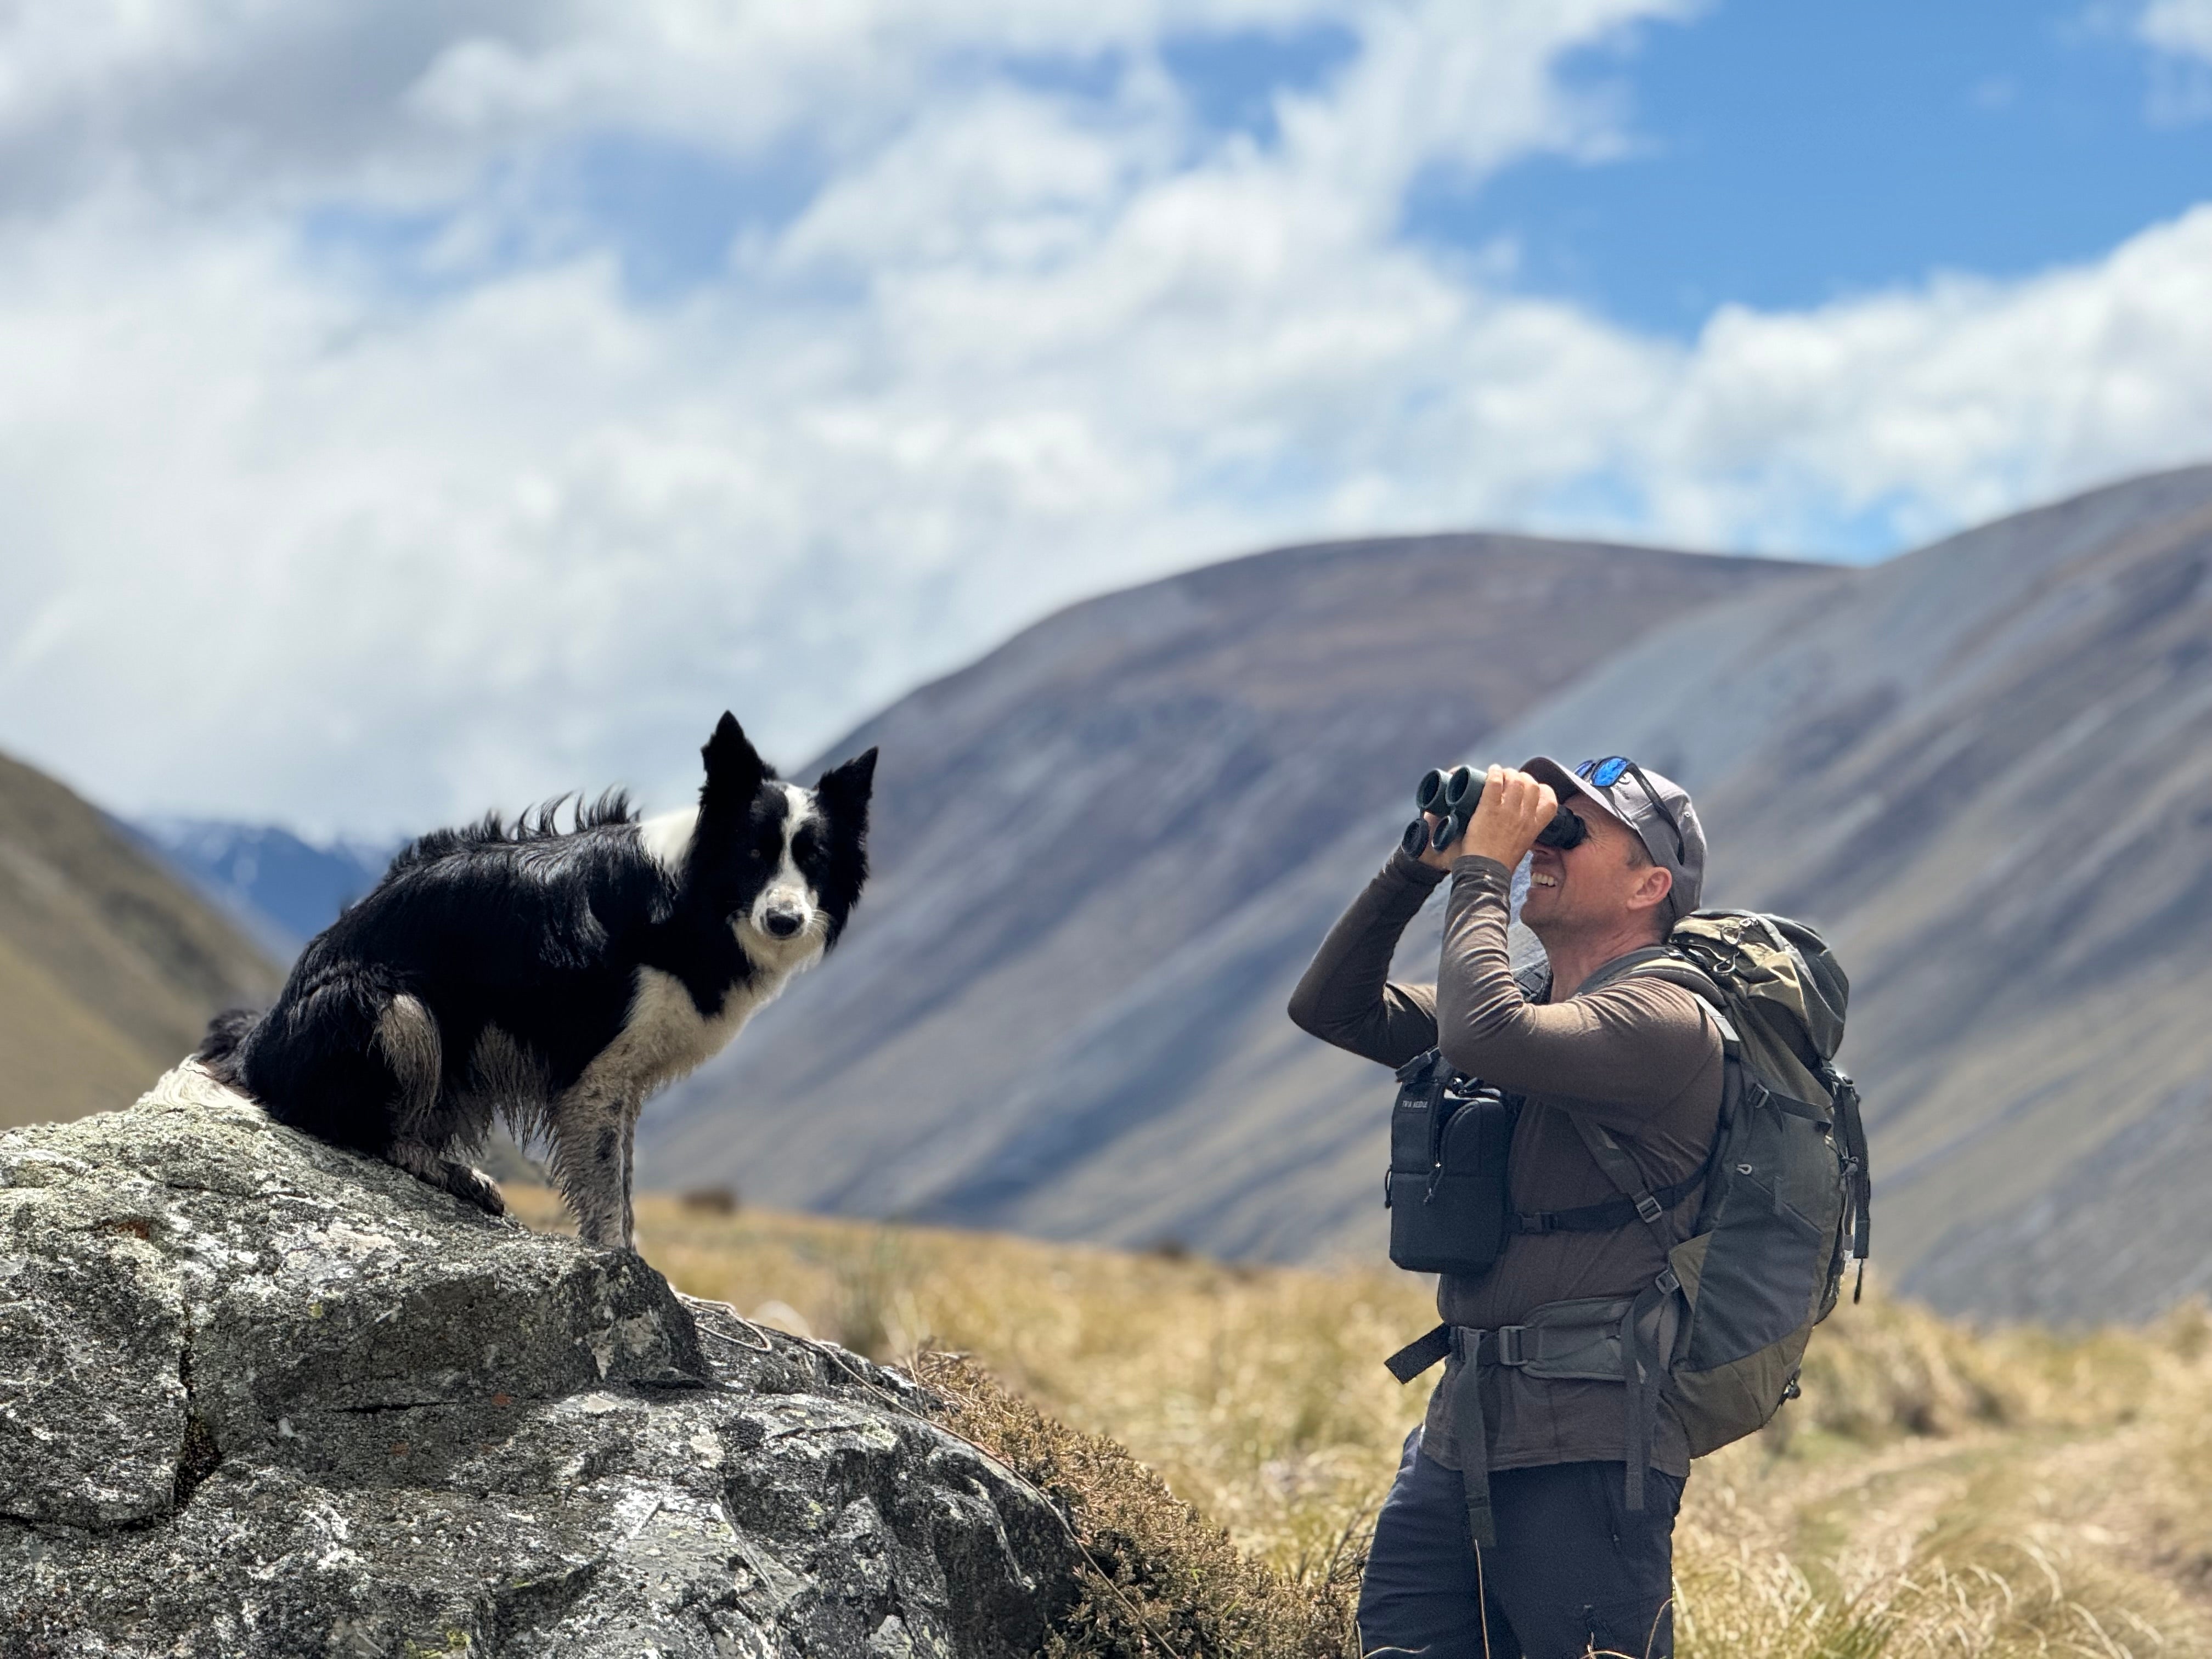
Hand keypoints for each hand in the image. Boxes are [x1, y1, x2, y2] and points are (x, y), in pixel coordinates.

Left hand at [1433, 765, 1556, 868]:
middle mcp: (1524, 816)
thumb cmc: (1500, 863)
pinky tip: (1491, 772)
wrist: (1485, 872)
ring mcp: (1507, 811)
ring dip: (1507, 773)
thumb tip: (1519, 823)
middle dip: (1523, 778)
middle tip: (1512, 779)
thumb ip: (1525, 831)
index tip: (1534, 788)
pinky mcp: (1489, 808)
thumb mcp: (1522, 846)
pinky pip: (1494, 782)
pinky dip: (1493, 773)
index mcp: (1534, 827)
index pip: (1550, 801)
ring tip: (1500, 774)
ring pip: (1515, 780)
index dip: (1543, 790)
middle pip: (1532, 786)